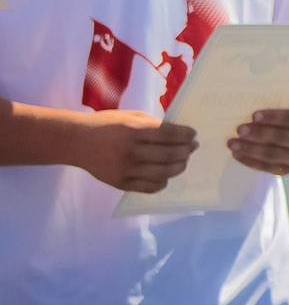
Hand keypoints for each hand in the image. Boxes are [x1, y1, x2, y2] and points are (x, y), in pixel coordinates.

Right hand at [73, 109, 196, 191]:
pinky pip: (148, 187)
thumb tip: (179, 134)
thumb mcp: (131, 117)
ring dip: (178, 167)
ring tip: (183, 162)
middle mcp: (130, 151)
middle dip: (186, 151)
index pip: (168, 134)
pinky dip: (161, 183)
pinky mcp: (119, 183)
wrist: (78, 142)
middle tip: (192, 148)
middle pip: (168, 155)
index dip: (185, 135)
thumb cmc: (108, 124)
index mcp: (134, 130)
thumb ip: (153, 125)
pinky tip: (166, 176)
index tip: (193, 135)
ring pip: (161, 173)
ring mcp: (125, 169)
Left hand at [229, 105, 288, 176]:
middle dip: (259, 133)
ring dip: (251, 148)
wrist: (283, 136)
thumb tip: (249, 91)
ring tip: (232, 143)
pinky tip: (236, 154)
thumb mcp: (280, 107)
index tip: (254, 115)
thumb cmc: (276, 117)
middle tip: (239, 129)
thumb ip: (271, 102)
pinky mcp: (287, 170)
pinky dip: (250, 161)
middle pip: (282, 137)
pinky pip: (267, 167)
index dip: (274, 117)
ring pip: (273, 154)